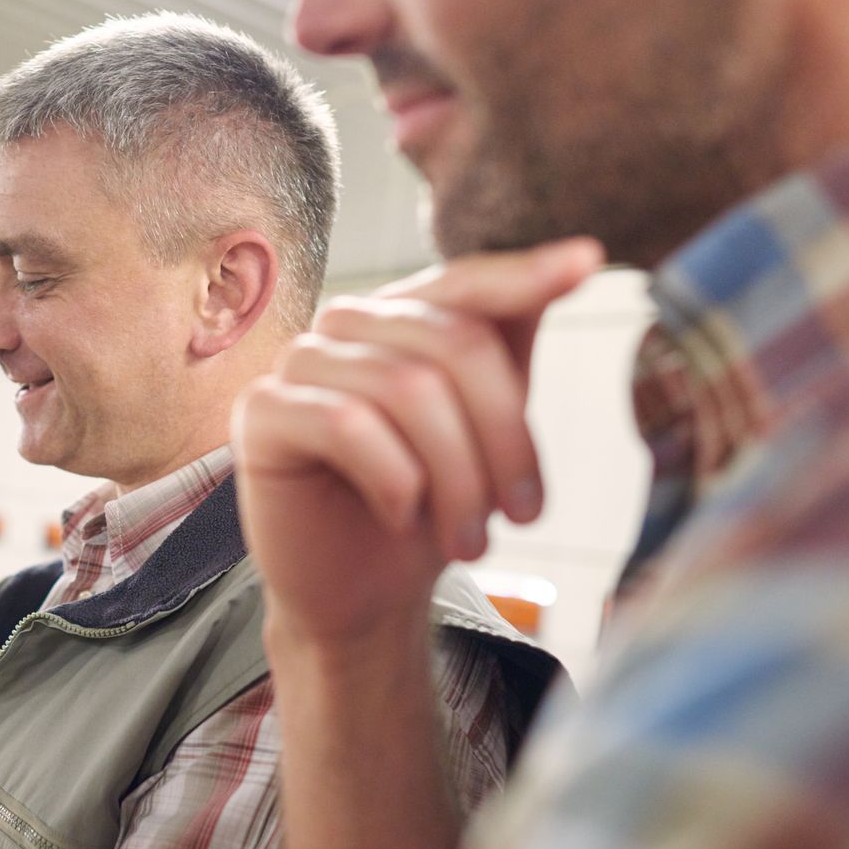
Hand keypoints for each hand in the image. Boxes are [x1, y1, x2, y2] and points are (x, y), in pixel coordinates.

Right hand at [232, 238, 601, 649]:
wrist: (362, 595)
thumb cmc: (427, 508)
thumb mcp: (486, 423)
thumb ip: (511, 342)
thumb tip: (577, 254)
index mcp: (403, 317)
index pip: (465, 281)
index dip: (523, 275)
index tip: (587, 262)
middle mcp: (347, 325)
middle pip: (452, 343)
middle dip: (504, 438)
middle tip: (524, 515)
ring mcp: (298, 362)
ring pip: (406, 388)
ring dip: (457, 477)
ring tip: (470, 540)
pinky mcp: (261, 412)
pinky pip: (346, 423)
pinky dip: (394, 479)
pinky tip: (402, 515)